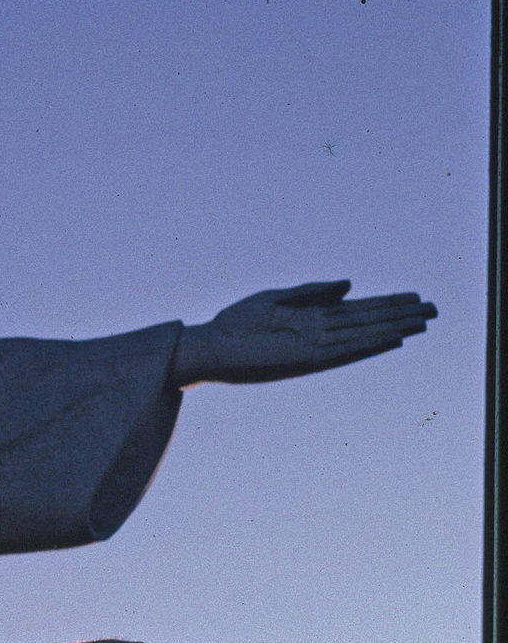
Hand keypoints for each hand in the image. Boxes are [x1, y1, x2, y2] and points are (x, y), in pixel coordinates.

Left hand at [170, 281, 434, 385]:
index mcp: (311, 316)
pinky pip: (343, 351)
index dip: (386, 303)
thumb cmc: (235, 323)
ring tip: (421, 321)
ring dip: (392, 328)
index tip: (414, 297)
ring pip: (362, 335)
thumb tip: (350, 284)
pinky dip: (367, 344)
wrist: (208, 345)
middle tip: (433, 310)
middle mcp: (318, 332)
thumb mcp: (275, 298)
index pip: (358, 309)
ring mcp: (314, 345)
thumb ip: (313, 291)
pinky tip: (390, 338)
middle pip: (367, 321)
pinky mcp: (304, 358)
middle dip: (399, 314)